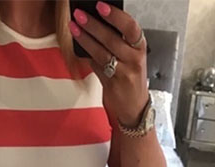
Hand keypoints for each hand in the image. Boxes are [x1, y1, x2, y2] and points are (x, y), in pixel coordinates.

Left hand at [69, 1, 148, 127]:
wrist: (134, 108)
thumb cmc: (130, 80)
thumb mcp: (129, 58)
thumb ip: (115, 44)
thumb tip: (93, 25)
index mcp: (140, 47)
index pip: (130, 27)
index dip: (115, 16)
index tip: (101, 6)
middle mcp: (134, 59)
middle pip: (113, 39)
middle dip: (94, 25)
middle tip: (79, 15)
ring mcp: (124, 73)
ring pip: (102, 53)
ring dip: (86, 39)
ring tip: (74, 28)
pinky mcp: (112, 85)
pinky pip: (96, 67)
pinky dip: (87, 56)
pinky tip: (78, 48)